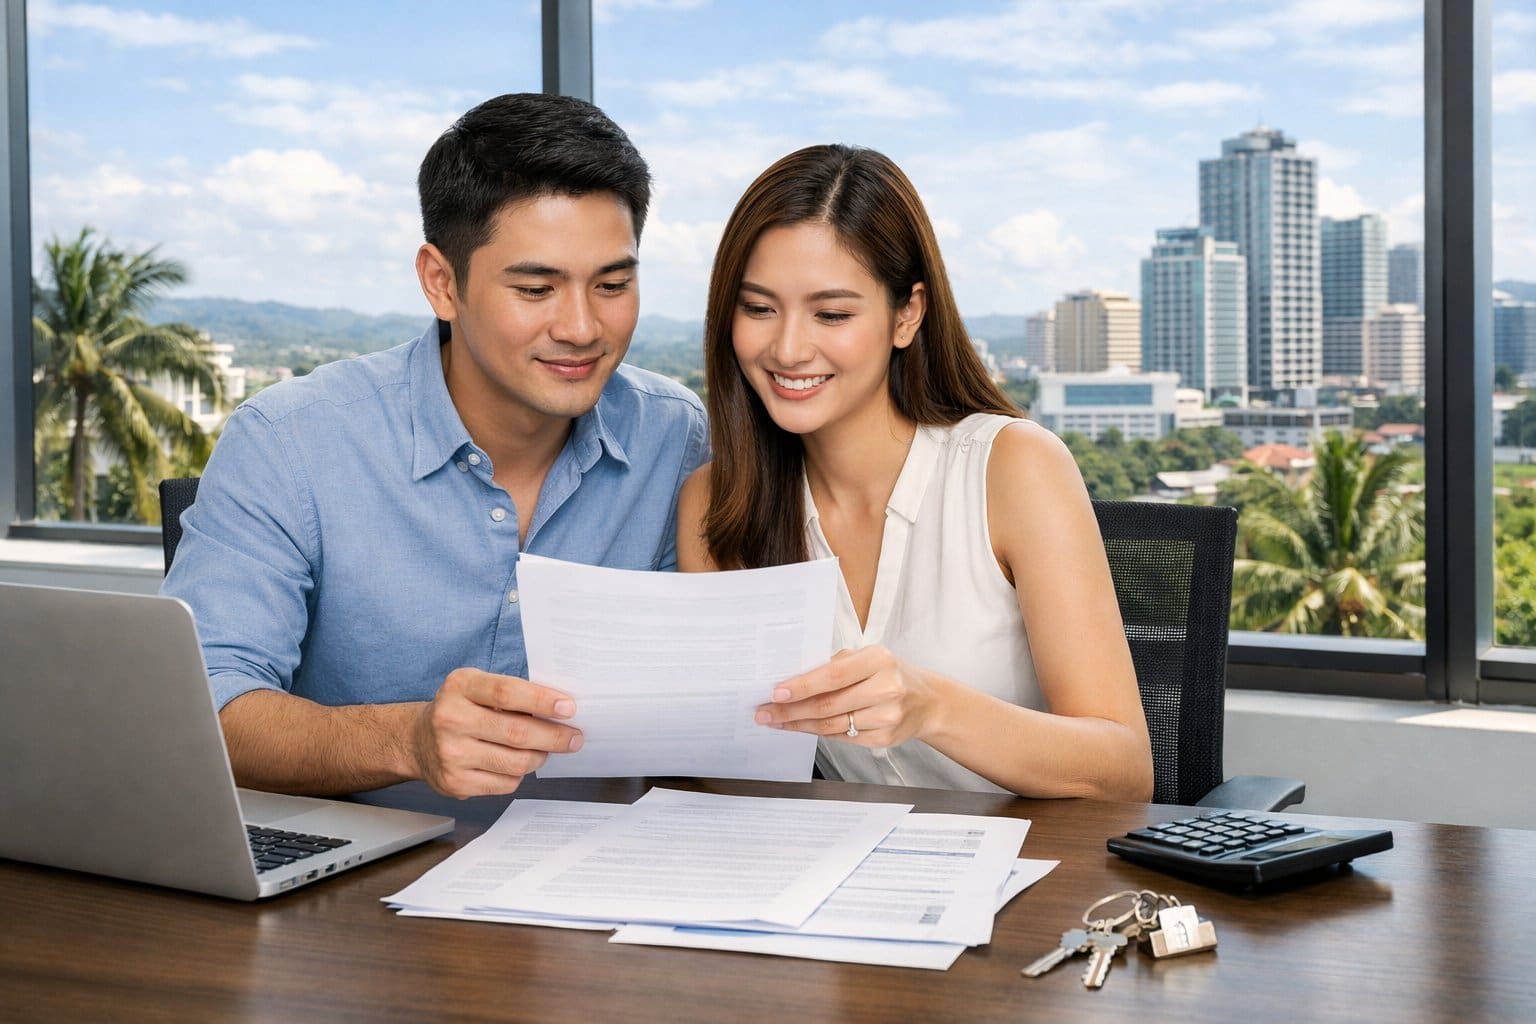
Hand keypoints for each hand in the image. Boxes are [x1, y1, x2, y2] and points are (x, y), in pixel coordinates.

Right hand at [410, 667, 582, 797]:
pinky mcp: (454, 782)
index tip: (569, 708)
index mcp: (460, 686)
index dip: (542, 701)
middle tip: (575, 737)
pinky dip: (519, 775)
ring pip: (516, 763)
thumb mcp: (478, 687)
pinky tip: (516, 764)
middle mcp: (450, 718)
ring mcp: (450, 753)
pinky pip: (505, 784)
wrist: (417, 741)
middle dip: (554, 737)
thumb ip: (513, 694)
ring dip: (540, 757)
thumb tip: (561, 710)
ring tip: (545, 750)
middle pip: (517, 733)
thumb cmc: (461, 709)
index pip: (507, 692)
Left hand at [754, 646, 937, 747]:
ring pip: (831, 725)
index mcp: (879, 660)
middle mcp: (885, 688)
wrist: (928, 702)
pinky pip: (842, 738)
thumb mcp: (869, 657)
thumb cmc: (890, 674)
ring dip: (798, 724)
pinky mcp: (884, 739)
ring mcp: (886, 717)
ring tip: (775, 721)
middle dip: (791, 710)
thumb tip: (793, 678)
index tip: (775, 692)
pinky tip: (800, 727)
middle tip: (764, 712)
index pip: (833, 676)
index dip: (802, 686)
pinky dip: (817, 733)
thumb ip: (837, 665)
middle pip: (828, 705)